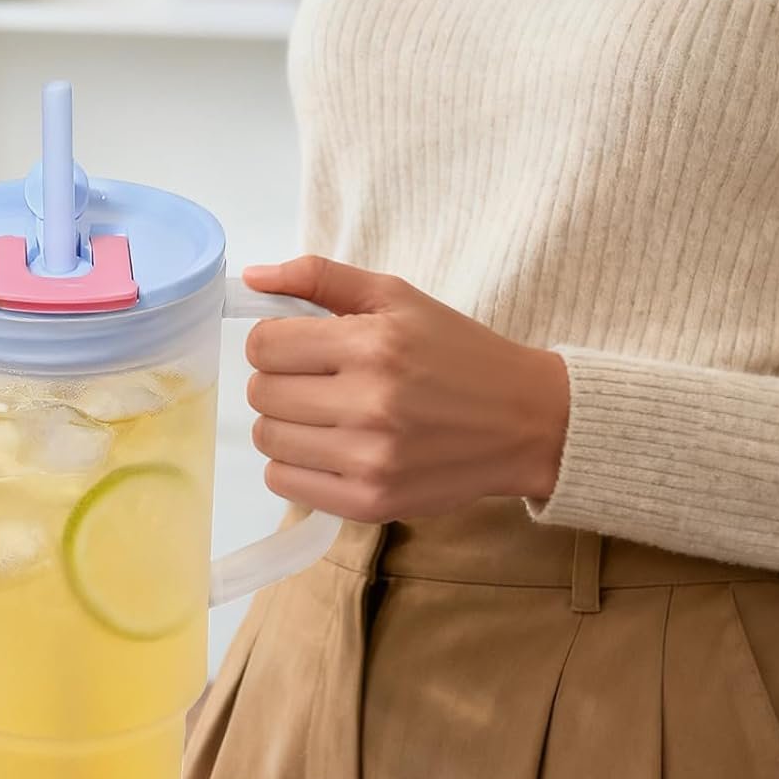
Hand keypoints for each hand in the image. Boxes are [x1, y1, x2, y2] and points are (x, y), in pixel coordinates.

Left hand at [243, 256, 569, 521]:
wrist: (527, 422)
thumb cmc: (457, 353)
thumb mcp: (397, 297)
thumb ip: (320, 278)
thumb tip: (251, 276)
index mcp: (373, 345)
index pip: (264, 345)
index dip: (274, 342)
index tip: (299, 348)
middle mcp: (369, 404)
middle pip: (261, 394)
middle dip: (279, 382)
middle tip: (314, 383)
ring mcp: (369, 459)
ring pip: (268, 440)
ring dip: (284, 425)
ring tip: (323, 416)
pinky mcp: (370, 502)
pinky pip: (283, 484)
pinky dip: (293, 466)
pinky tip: (327, 449)